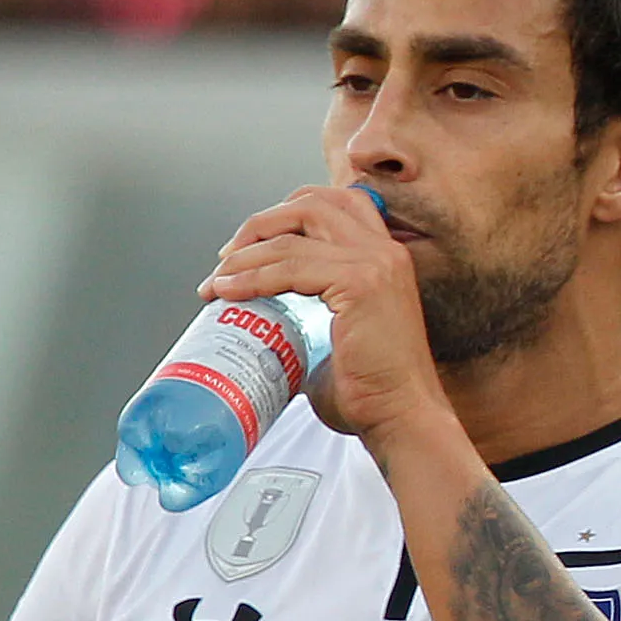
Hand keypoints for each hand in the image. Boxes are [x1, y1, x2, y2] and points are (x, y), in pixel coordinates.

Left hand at [201, 183, 443, 439]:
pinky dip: (252, 276)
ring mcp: (376, 264)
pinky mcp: (361, 283)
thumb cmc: (374, 390)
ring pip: (293, 233)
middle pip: (311, 203)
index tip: (252, 245)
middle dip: (261, 224)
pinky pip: (290, 265)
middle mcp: (386, 252)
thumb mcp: (342, 336)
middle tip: (228, 256)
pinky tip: (229, 291)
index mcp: (386, 259)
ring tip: (218, 280)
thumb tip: (266, 329)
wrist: (401, 416)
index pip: (334, 204)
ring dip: (245, 253)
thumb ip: (311, 317)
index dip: (286, 214)